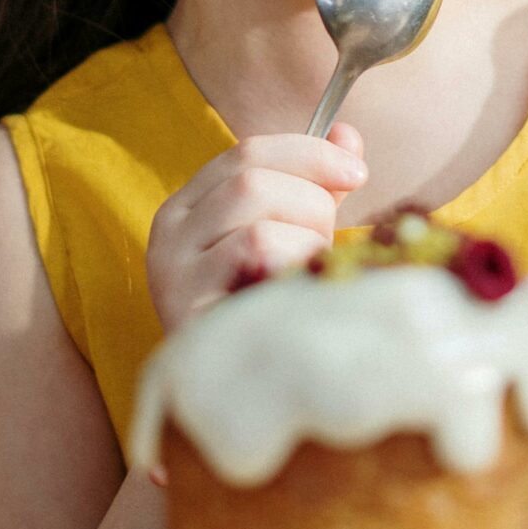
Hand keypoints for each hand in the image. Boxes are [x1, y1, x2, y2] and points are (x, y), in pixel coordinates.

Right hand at [145, 122, 365, 334]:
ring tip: (306, 275)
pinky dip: (293, 270)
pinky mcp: (189, 315)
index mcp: (189, 207)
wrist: (228, 393)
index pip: (246, 152)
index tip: (358, 173)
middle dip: (311, 203)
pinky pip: (256, 263)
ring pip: (256, 224)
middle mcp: (169, 235)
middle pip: (252, 180)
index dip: (310, 153)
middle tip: (327, 241)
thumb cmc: (260, 305)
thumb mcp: (287, 235)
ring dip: (304, 244)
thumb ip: (313, 186)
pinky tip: (295, 295)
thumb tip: (347, 135)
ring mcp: (174, 277)